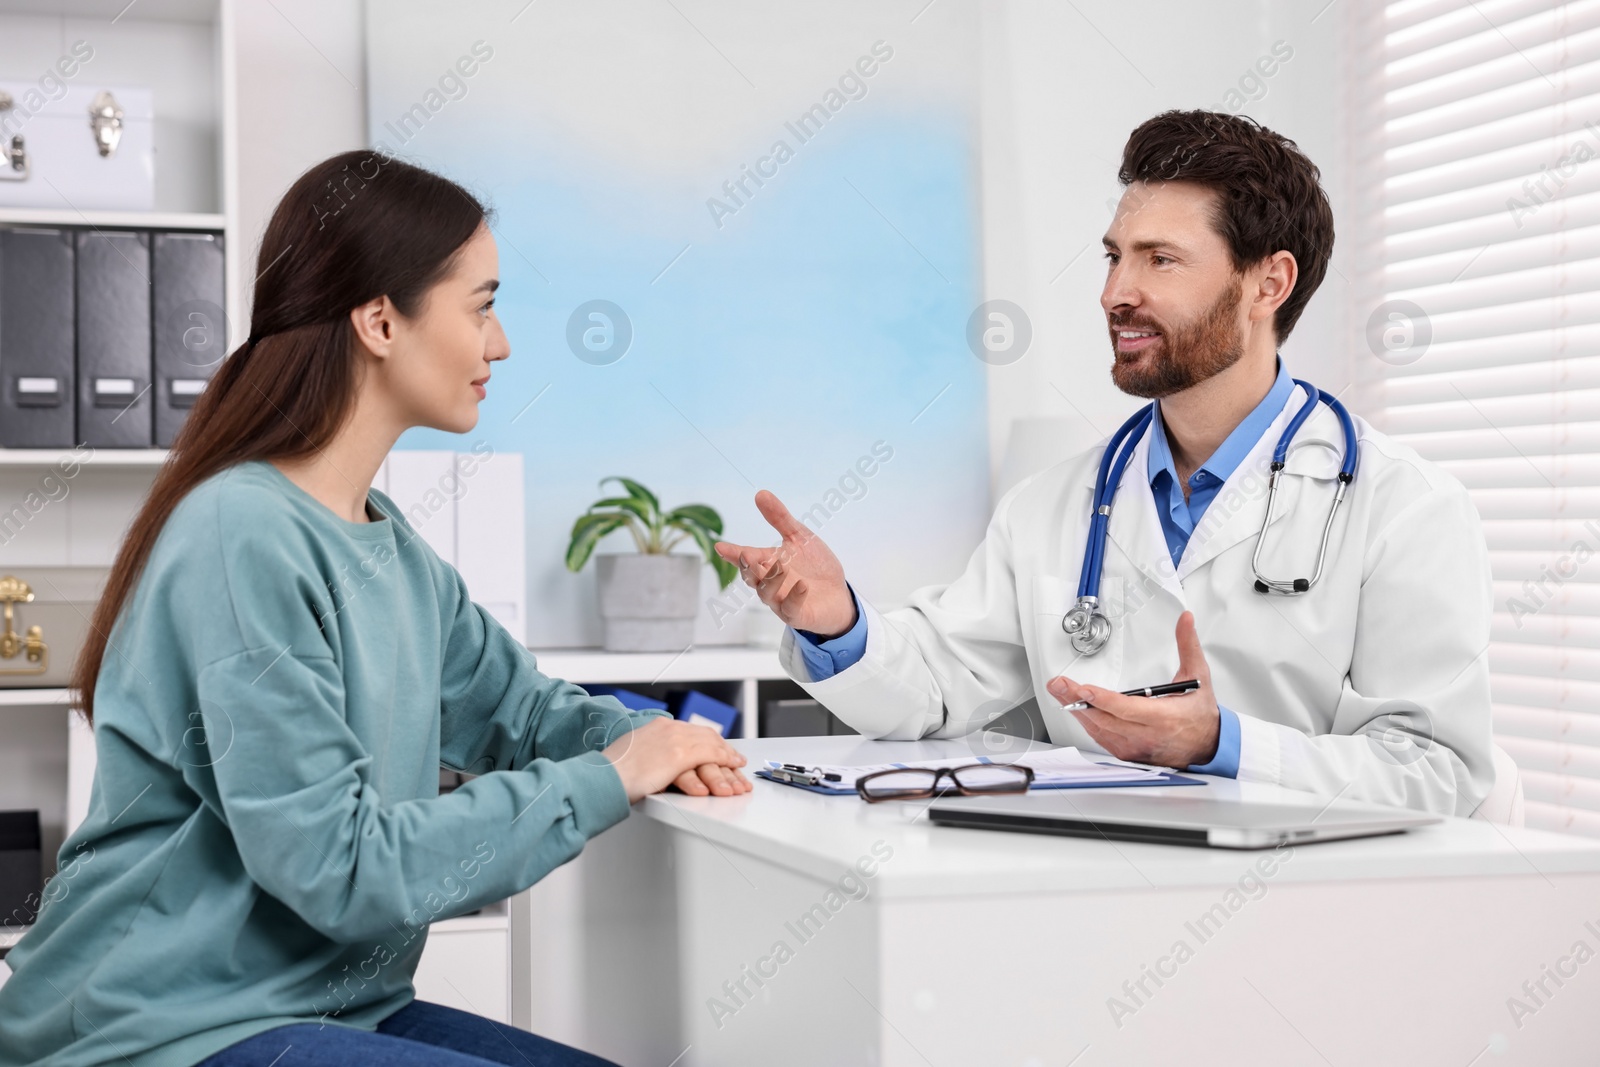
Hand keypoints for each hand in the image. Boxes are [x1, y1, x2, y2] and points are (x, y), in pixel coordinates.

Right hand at [601, 718, 748, 802]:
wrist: (603, 776)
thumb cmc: (613, 771)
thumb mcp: (636, 755)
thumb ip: (653, 754)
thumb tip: (663, 765)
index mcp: (658, 726)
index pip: (693, 732)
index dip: (711, 743)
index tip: (722, 753)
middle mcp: (668, 728)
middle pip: (707, 737)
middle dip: (725, 752)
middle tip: (738, 763)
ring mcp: (674, 740)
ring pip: (711, 747)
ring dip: (728, 763)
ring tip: (738, 775)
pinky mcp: (677, 755)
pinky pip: (709, 757)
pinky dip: (724, 763)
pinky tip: (731, 773)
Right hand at [714, 490, 855, 637]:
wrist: (837, 594)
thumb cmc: (814, 566)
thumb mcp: (799, 537)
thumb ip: (780, 518)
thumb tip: (761, 494)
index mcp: (767, 563)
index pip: (746, 558)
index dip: (733, 553)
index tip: (720, 546)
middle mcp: (770, 583)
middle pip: (752, 576)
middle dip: (748, 566)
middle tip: (747, 555)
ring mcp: (781, 600)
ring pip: (767, 593)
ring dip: (771, 580)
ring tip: (779, 566)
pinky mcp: (797, 614)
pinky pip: (791, 609)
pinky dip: (794, 597)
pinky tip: (802, 586)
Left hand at [1046, 611, 1220, 768]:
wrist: (1209, 746)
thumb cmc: (1201, 714)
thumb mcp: (1198, 675)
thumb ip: (1188, 645)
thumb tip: (1185, 620)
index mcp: (1164, 717)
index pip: (1126, 709)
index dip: (1102, 699)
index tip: (1082, 688)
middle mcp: (1148, 735)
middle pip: (1105, 719)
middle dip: (1077, 700)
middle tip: (1058, 684)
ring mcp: (1137, 747)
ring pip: (1100, 731)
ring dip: (1078, 712)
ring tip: (1060, 693)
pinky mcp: (1130, 754)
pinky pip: (1103, 740)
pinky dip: (1088, 724)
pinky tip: (1077, 710)